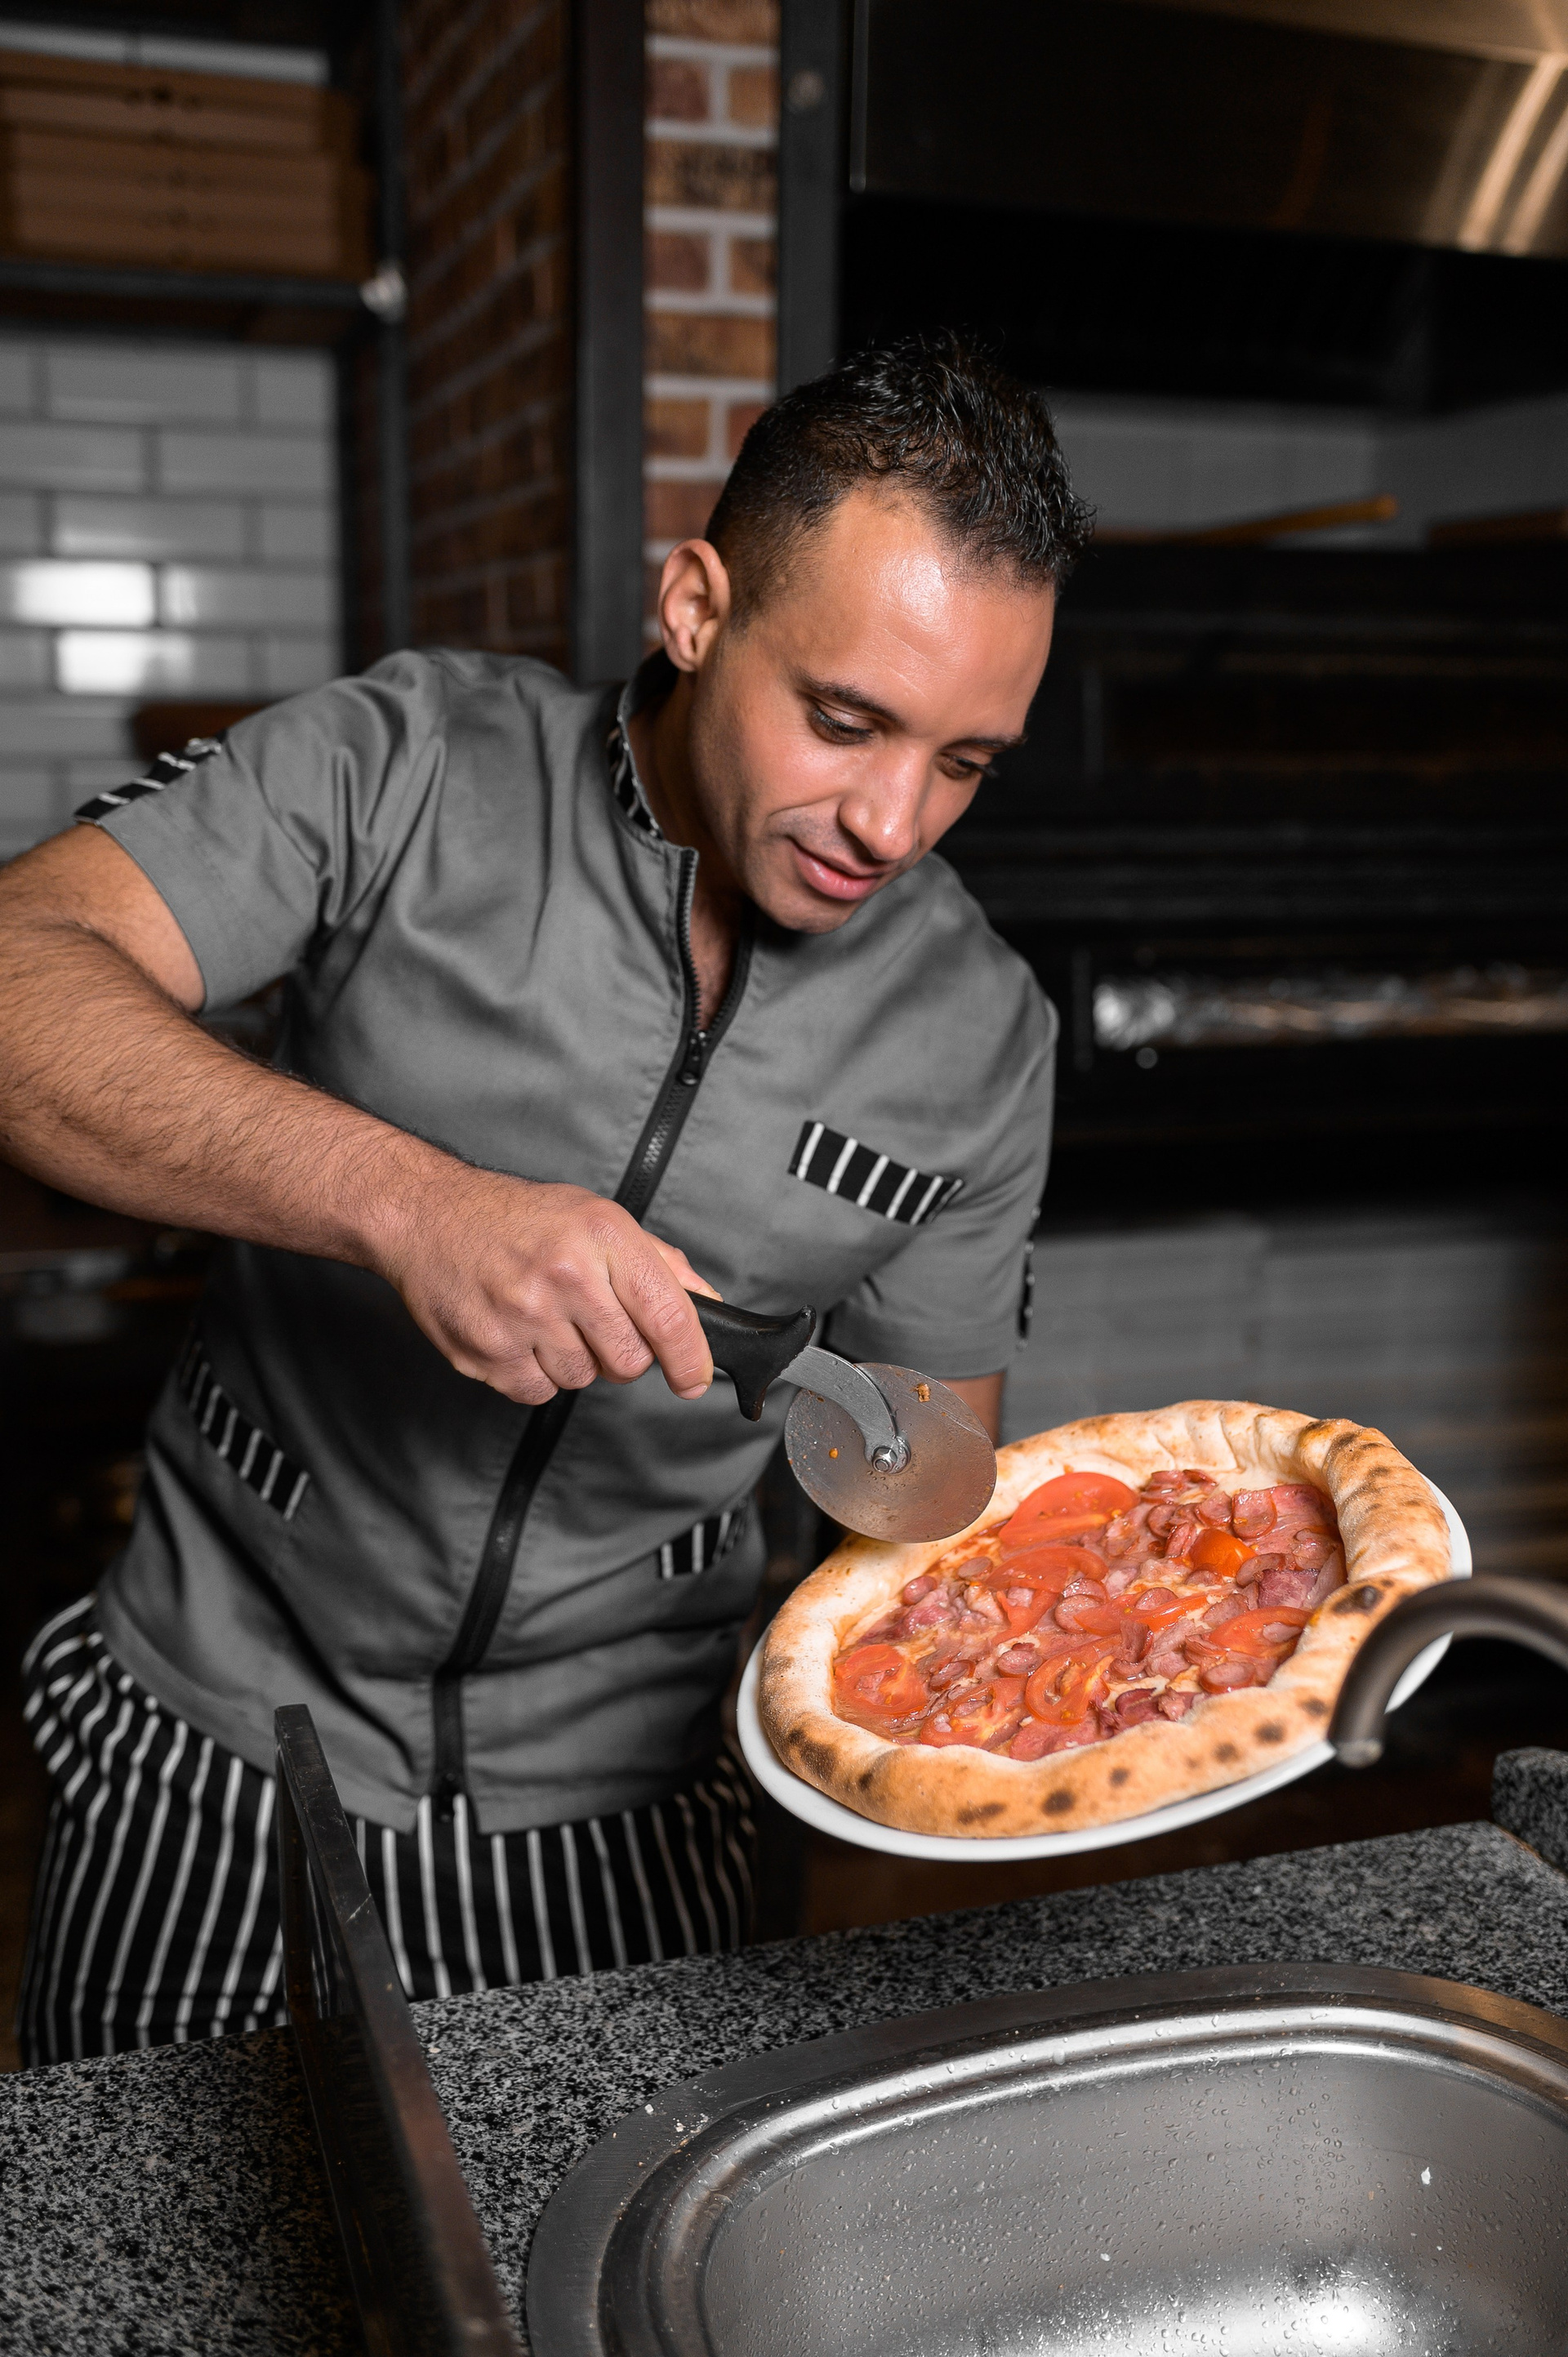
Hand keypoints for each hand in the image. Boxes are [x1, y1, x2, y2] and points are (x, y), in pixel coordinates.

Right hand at [376, 1165, 717, 1405]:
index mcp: (601, 1237)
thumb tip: (707, 1304)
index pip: (668, 1316)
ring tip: (546, 1317)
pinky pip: (538, 1391)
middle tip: (595, 1323)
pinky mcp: (486, 1352)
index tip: (694, 1379)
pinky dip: (536, 1373)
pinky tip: (519, 1334)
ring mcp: (522, 1317)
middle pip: (629, 1361)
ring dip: (575, 1359)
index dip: (690, 1359)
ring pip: (583, 1379)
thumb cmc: (516, 1217)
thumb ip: (659, 1263)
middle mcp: (564, 1276)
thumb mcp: (597, 1218)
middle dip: (623, 1353)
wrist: (428, 1216)